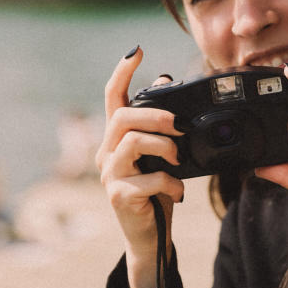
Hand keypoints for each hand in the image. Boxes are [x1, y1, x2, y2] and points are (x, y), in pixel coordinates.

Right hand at [96, 46, 184, 287]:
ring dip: (163, 146)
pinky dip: (170, 183)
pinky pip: (148, 178)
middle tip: (180, 125)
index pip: (112, 97)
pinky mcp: (119, 196)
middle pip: (122, 118)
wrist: (151, 236)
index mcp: (116, 139)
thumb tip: (165, 81)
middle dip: (155, 116)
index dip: (122, 72)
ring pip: (132, 142)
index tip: (136, 51)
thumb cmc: (157, 193)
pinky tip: (179, 191)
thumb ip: (159, 125)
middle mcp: (106, 153)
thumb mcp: (162, 155)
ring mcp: (109, 175)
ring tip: (178, 158)